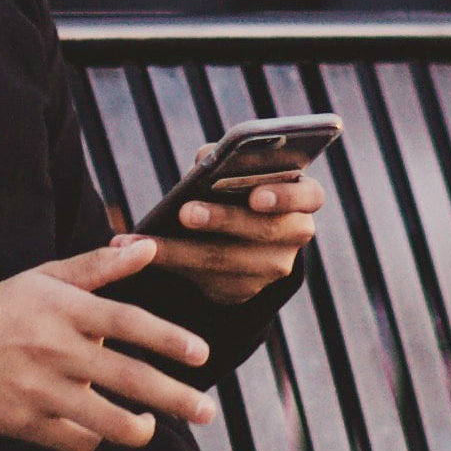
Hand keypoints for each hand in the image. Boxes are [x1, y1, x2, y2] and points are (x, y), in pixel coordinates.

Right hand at [0, 239, 218, 450]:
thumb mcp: (44, 279)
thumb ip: (99, 267)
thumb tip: (149, 248)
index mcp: (64, 310)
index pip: (127, 322)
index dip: (169, 339)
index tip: (201, 355)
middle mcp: (56, 351)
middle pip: (129, 379)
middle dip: (176, 397)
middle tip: (206, 410)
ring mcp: (42, 392)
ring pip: (108, 422)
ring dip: (139, 430)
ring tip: (151, 426)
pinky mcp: (28, 425)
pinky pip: (77, 442)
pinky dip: (95, 440)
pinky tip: (101, 431)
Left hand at [143, 170, 323, 306]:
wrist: (238, 236)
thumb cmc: (236, 188)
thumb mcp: (237, 171)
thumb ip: (227, 162)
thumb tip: (207, 159)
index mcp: (303, 198)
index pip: (310, 196)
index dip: (285, 196)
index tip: (255, 196)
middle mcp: (295, 234)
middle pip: (263, 231)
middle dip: (222, 220)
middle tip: (186, 212)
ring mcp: (273, 268)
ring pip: (228, 261)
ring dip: (181, 250)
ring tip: (144, 241)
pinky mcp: (246, 291)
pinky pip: (208, 281)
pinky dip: (172, 266)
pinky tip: (140, 254)